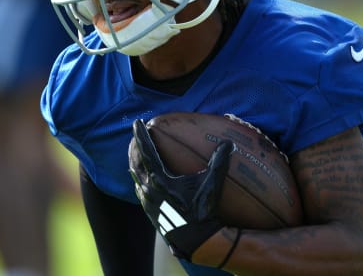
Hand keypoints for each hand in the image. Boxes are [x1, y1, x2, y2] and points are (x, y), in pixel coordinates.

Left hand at [128, 118, 233, 260]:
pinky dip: (138, 179)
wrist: (196, 240)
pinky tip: (143, 180)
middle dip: (134, 147)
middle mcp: (149, 189)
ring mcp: (147, 201)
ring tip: (136, 154)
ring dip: (134, 162)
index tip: (137, 122)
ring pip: (135, 176)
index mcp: (160, 179)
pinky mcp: (149, 211)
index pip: (146, 151)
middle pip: (135, 162)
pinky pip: (139, 190)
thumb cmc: (202, 212)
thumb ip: (219, 162)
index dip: (141, 135)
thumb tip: (228, 143)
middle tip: (135, 136)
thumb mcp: (212, 185)